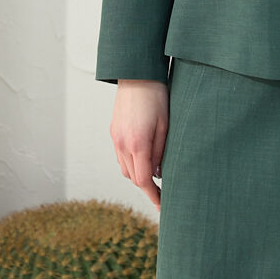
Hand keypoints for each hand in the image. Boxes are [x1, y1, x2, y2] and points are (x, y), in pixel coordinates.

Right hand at [110, 80, 169, 211]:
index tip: (162, 204)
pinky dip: (130, 162)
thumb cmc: (157, 96)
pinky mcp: (113, 132)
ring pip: (125, 168)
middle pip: (133, 177)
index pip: (143, 180)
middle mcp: (123, 144)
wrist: (137, 74)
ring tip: (154, 175)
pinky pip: (120, 156)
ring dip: (138, 175)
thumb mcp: (165, 124)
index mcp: (138, 144)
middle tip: (162, 191)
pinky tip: (142, 159)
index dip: (153, 195)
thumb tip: (158, 173)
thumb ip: (160, 151)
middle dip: (146, 187)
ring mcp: (116, 138)